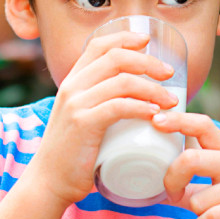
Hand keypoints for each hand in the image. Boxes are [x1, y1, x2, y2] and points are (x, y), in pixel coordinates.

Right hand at [26, 31, 178, 207]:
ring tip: (171, 100)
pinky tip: (155, 112)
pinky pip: (118, 106)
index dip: (125, 37)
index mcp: (72, 81)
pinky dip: (142, 106)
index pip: (98, 45)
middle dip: (148, 61)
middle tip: (169, 74)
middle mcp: (72, 87)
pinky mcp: (83, 124)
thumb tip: (133, 98)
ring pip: (122, 82)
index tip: (148, 41)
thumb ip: (98, 103)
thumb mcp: (80, 117)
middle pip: (116, 58)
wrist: (48, 181)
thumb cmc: (72, 153)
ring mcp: (76, 104)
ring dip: (153, 88)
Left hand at [152, 112, 219, 218]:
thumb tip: (154, 173)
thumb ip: (188, 178)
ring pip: (198, 198)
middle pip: (191, 158)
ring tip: (206, 218)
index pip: (203, 125)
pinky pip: (210, 217)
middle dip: (171, 180)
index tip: (156, 120)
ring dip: (195, 214)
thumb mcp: (215, 188)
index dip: (178, 120)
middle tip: (171, 195)